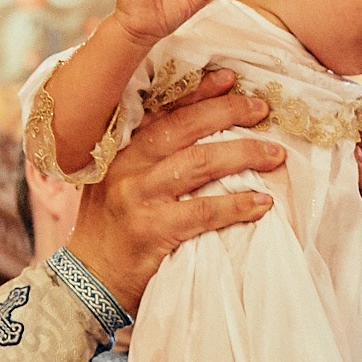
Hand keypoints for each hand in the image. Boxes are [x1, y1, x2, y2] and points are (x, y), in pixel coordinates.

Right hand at [65, 70, 283, 314]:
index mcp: (120, 151)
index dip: (198, 93)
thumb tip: (200, 136)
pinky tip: (261, 203)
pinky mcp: (152, 230)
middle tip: (261, 110)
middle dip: (227, 113)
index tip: (230, 79)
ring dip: (242, 155)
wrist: (86, 282)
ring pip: (199, 163)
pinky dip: (237, 205)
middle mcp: (127, 168)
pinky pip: (203, 211)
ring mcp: (138, 197)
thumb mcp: (117, 184)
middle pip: (184, 128)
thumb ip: (146, 160)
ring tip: (274, 155)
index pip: (163, 112)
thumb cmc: (110, 232)